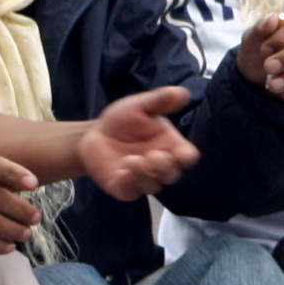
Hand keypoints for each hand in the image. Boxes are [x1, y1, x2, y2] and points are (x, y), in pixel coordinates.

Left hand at [78, 87, 200, 200]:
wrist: (96, 132)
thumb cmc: (124, 120)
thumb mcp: (141, 106)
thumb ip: (160, 101)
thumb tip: (181, 92)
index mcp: (170, 146)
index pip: (187, 157)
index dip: (186, 157)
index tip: (182, 153)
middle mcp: (159, 166)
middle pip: (171, 175)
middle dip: (165, 168)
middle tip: (154, 155)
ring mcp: (142, 178)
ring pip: (152, 185)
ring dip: (144, 175)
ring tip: (133, 160)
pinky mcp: (123, 187)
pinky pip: (130, 192)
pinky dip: (128, 185)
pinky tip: (123, 173)